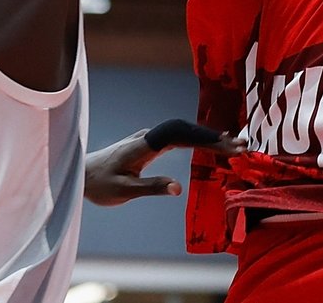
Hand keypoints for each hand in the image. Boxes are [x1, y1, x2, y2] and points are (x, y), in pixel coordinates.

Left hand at [84, 119, 244, 205]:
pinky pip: (179, 138)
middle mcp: (148, 136)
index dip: (205, 138)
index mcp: (143, 144)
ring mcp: (149, 138)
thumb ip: (151, 187)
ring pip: (185, 133)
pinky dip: (198, 141)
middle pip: (187, 131)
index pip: (180, 134)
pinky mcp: (150, 144)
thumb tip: (178, 187)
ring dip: (209, 138)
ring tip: (236, 145)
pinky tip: (213, 145)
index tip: (227, 146)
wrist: (79, 174)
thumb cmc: (99, 184)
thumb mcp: (124, 191)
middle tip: (243, 146)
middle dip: (215, 138)